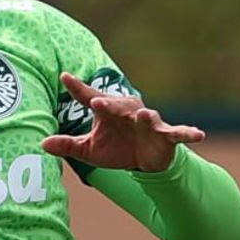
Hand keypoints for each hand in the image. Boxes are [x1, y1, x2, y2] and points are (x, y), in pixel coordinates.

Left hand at [41, 72, 204, 172]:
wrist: (143, 162)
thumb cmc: (114, 148)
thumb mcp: (88, 149)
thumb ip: (67, 145)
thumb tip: (41, 144)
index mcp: (107, 111)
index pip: (89, 97)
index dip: (77, 88)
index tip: (64, 76)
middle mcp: (127, 112)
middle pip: (117, 105)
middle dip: (108, 104)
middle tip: (96, 104)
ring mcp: (148, 123)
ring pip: (147, 116)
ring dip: (145, 117)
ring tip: (143, 115)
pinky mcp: (166, 136)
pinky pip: (178, 133)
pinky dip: (188, 133)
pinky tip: (199, 134)